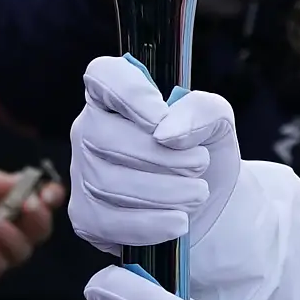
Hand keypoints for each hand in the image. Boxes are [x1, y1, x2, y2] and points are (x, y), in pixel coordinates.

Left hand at [0, 168, 64, 294]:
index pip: (32, 199)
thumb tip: (23, 179)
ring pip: (25, 247)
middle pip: (37, 228)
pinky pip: (3, 261)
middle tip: (31, 205)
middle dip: (39, 216)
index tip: (50, 191)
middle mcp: (2, 228)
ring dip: (14, 231)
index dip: (47, 195)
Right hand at [71, 57, 239, 255]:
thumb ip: (201, 111)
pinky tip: (178, 222)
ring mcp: (82, 174)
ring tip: (197, 194)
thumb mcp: (217, 123)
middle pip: (103, 136)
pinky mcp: (85, 217)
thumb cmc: (203, 152)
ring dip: (161, 191)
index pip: (104, 76)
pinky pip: (107, 221)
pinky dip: (148, 224)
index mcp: (115, 94)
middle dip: (158, 156)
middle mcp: (89, 129)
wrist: (209, 206)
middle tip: (199, 165)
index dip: (129, 94)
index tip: (161, 118)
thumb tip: (166, 132)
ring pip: (106, 182)